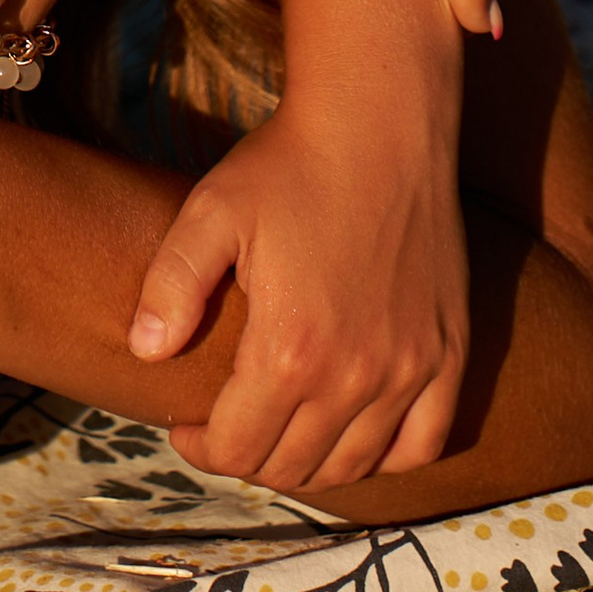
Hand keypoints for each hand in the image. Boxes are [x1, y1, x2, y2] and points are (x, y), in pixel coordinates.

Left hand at [127, 98, 470, 491]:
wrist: (376, 125)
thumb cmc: (286, 166)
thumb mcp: (210, 212)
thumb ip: (171, 285)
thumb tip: (144, 351)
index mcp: (289, 351)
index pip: (238, 449)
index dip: (202, 449)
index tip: (185, 426)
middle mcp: (355, 377)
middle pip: (292, 466)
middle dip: (248, 458)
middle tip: (226, 427)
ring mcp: (409, 370)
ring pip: (353, 466)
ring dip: (307, 464)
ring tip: (278, 429)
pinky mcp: (449, 355)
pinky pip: (420, 444)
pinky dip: (383, 457)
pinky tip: (350, 433)